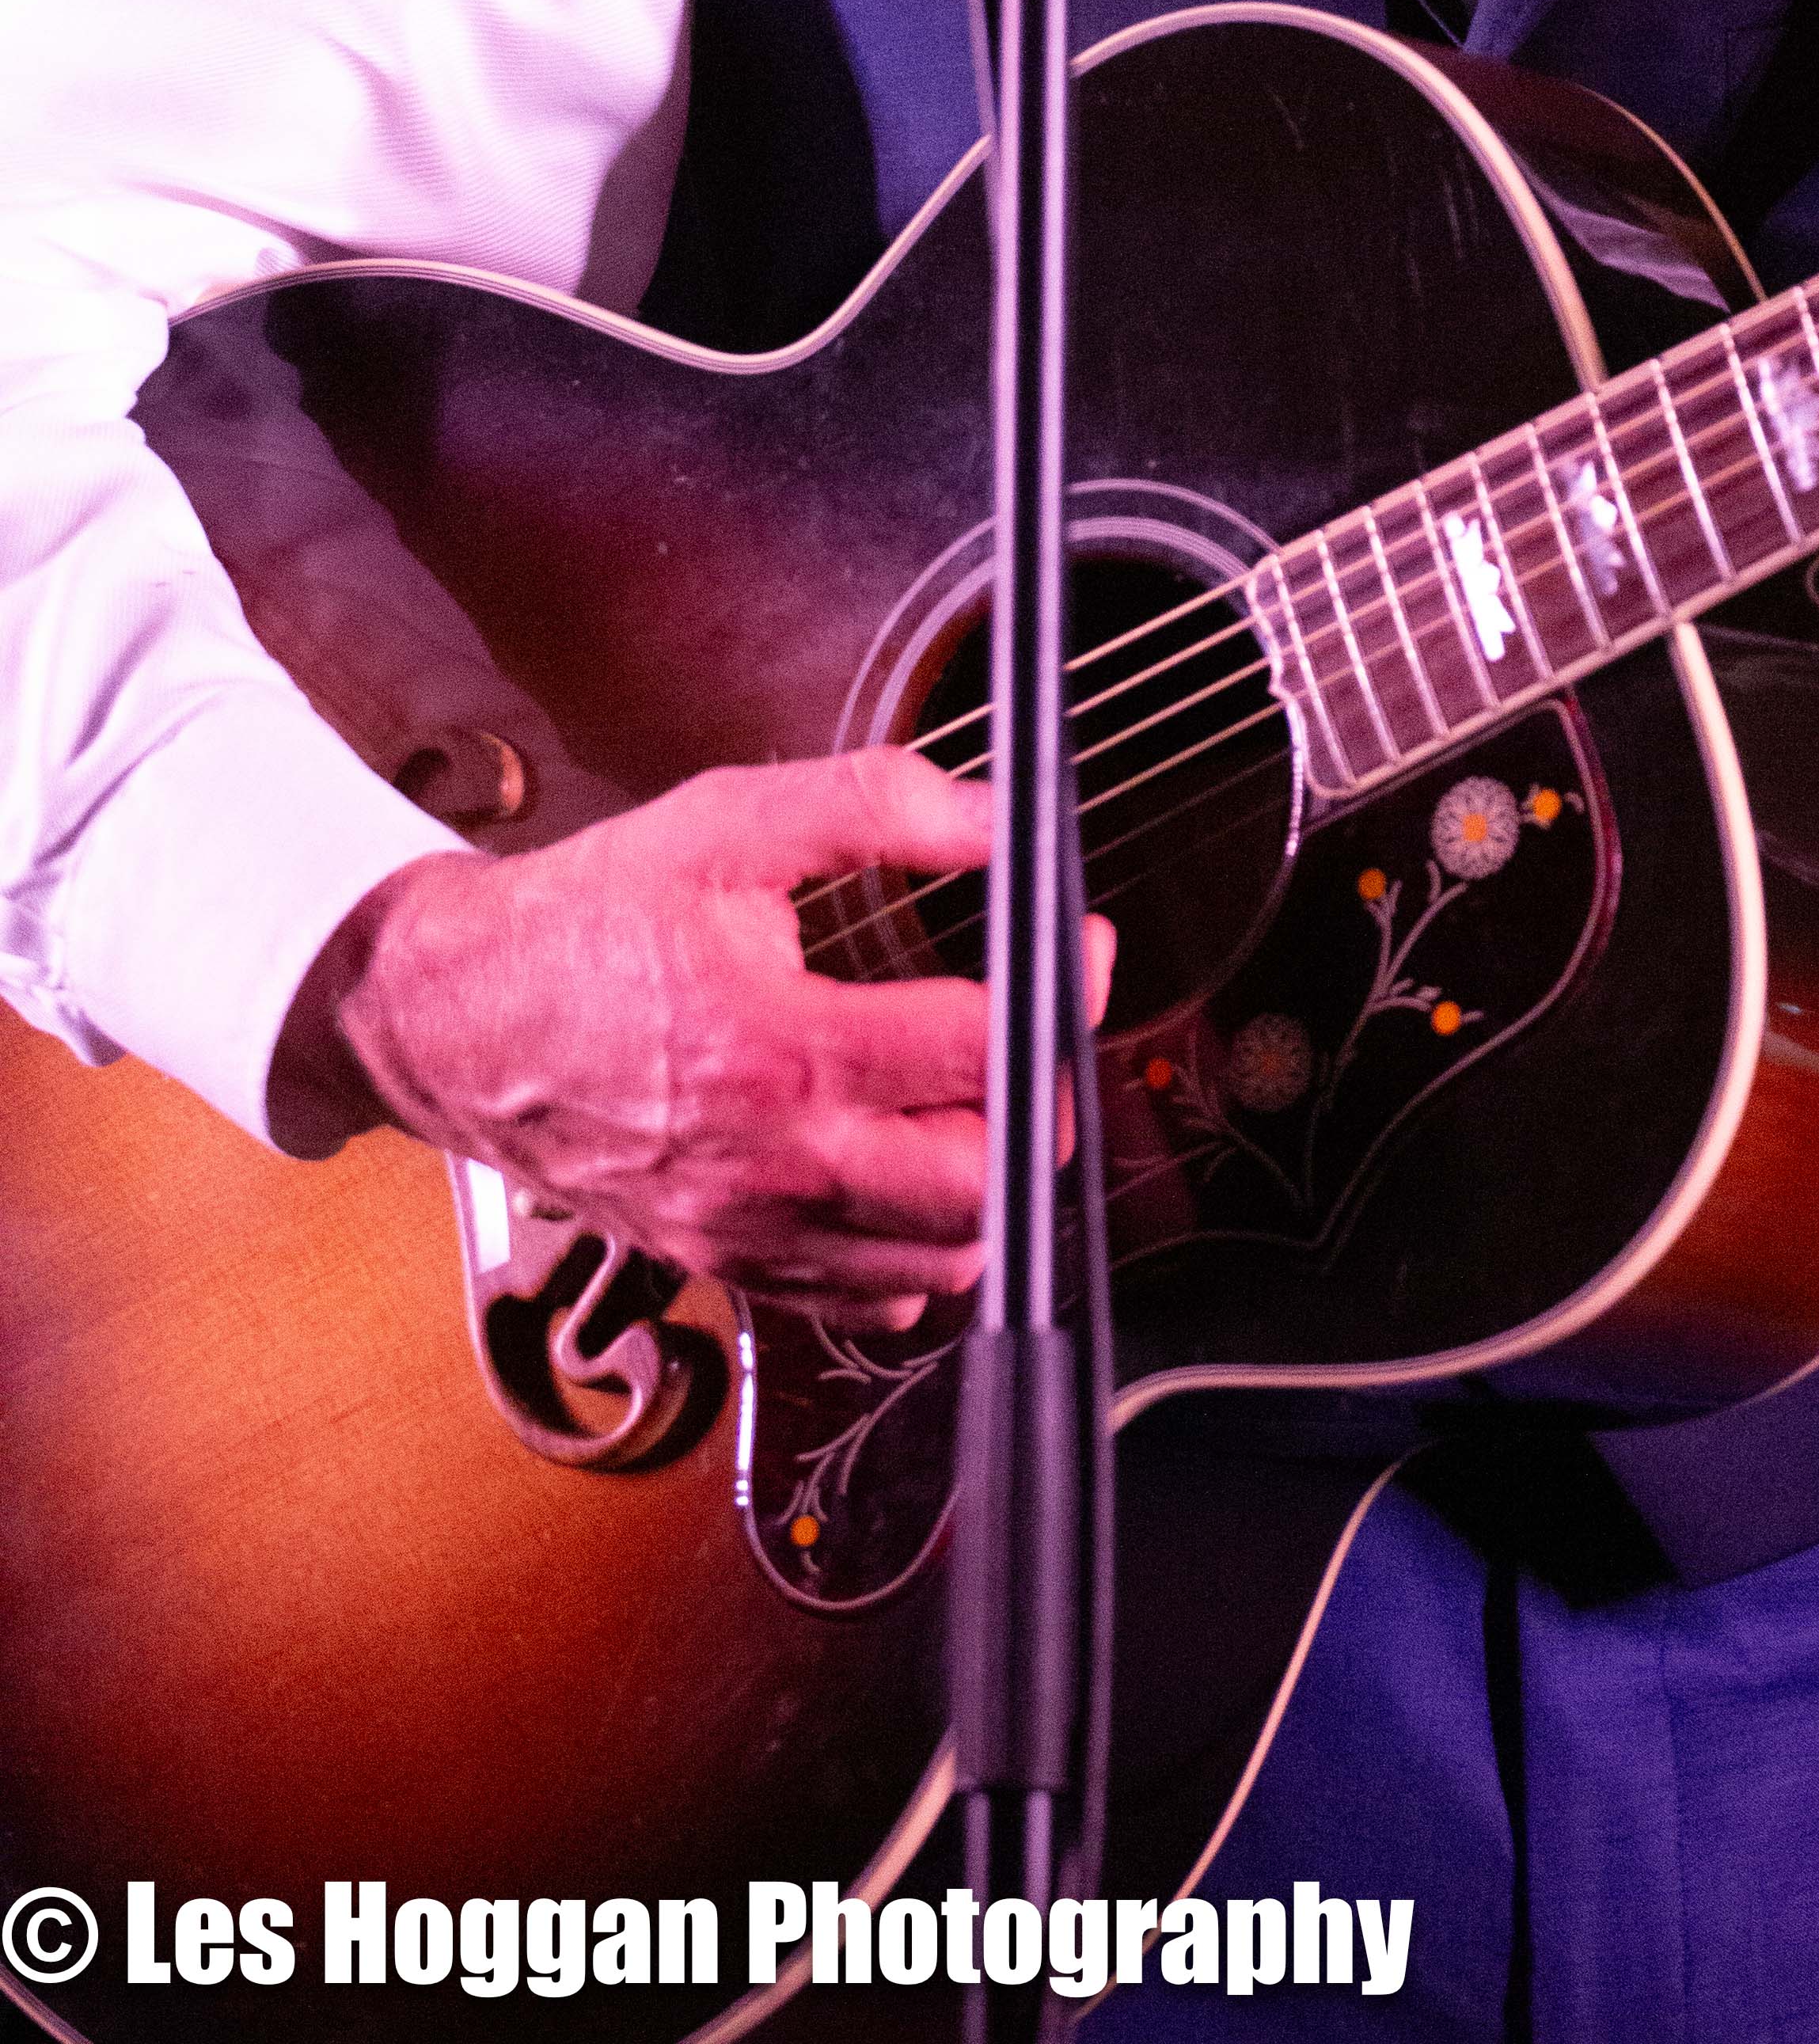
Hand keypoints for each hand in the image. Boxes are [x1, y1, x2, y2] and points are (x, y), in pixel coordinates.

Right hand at [278, 748, 1114, 1329]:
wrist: (456, 1020)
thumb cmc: (588, 919)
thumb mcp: (727, 821)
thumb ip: (876, 805)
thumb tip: (1001, 816)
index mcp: (776, 1047)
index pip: (981, 1046)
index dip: (1057, 988)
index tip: (1079, 945)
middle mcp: (771, 1164)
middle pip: (982, 1182)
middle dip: (1041, 1100)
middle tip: (1039, 1030)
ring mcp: (749, 1232)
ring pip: (941, 1258)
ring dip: (993, 1179)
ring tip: (982, 1092)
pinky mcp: (728, 1268)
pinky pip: (869, 1299)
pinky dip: (921, 1248)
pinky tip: (912, 1166)